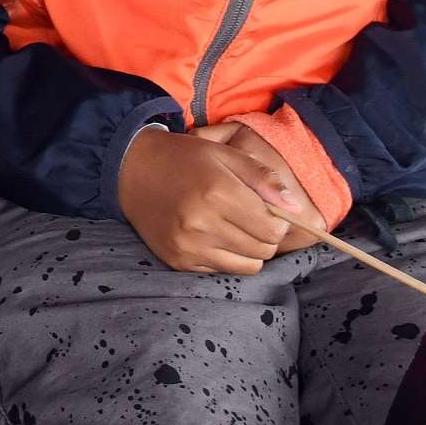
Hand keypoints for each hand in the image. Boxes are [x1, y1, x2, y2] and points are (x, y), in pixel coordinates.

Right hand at [119, 124, 311, 274]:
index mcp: (218, 192)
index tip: (267, 208)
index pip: (274, 228)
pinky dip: (226, 256)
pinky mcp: (179, 261)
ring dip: (249, 249)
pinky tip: (213, 235)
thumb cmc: (183, 158)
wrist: (130, 170)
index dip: (279, 220)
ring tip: (234, 227)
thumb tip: (296, 208)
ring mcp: (189, 246)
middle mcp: (202, 223)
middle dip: (266, 235)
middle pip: (263, 249)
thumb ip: (263, 178)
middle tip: (251, 217)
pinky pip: (222, 270)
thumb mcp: (225, 153)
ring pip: (248, 266)